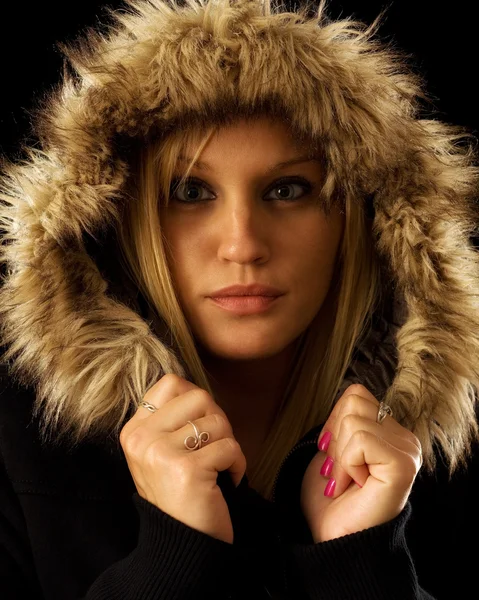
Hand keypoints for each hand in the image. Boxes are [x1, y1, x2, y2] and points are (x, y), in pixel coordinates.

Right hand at [119, 373, 246, 544]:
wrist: (180, 544)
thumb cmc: (180, 493)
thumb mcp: (161, 452)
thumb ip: (172, 419)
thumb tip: (196, 390)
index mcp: (134, 430)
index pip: (171, 383)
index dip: (196, 399)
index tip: (200, 426)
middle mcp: (142, 438)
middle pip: (199, 396)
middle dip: (217, 420)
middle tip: (214, 448)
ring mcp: (161, 453)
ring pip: (218, 421)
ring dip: (229, 445)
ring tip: (218, 468)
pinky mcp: (186, 469)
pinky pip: (230, 447)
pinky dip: (237, 464)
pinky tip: (226, 481)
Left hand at [300, 384, 421, 542]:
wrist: (335, 537)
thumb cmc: (331, 497)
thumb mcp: (332, 448)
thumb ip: (344, 419)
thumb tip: (347, 394)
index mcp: (390, 432)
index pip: (356, 393)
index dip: (333, 421)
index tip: (332, 454)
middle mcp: (405, 439)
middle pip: (353, 401)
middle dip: (334, 438)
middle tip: (340, 471)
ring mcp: (407, 450)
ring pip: (353, 419)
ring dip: (339, 455)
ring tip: (347, 480)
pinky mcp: (402, 463)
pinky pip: (360, 440)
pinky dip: (347, 463)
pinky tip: (355, 484)